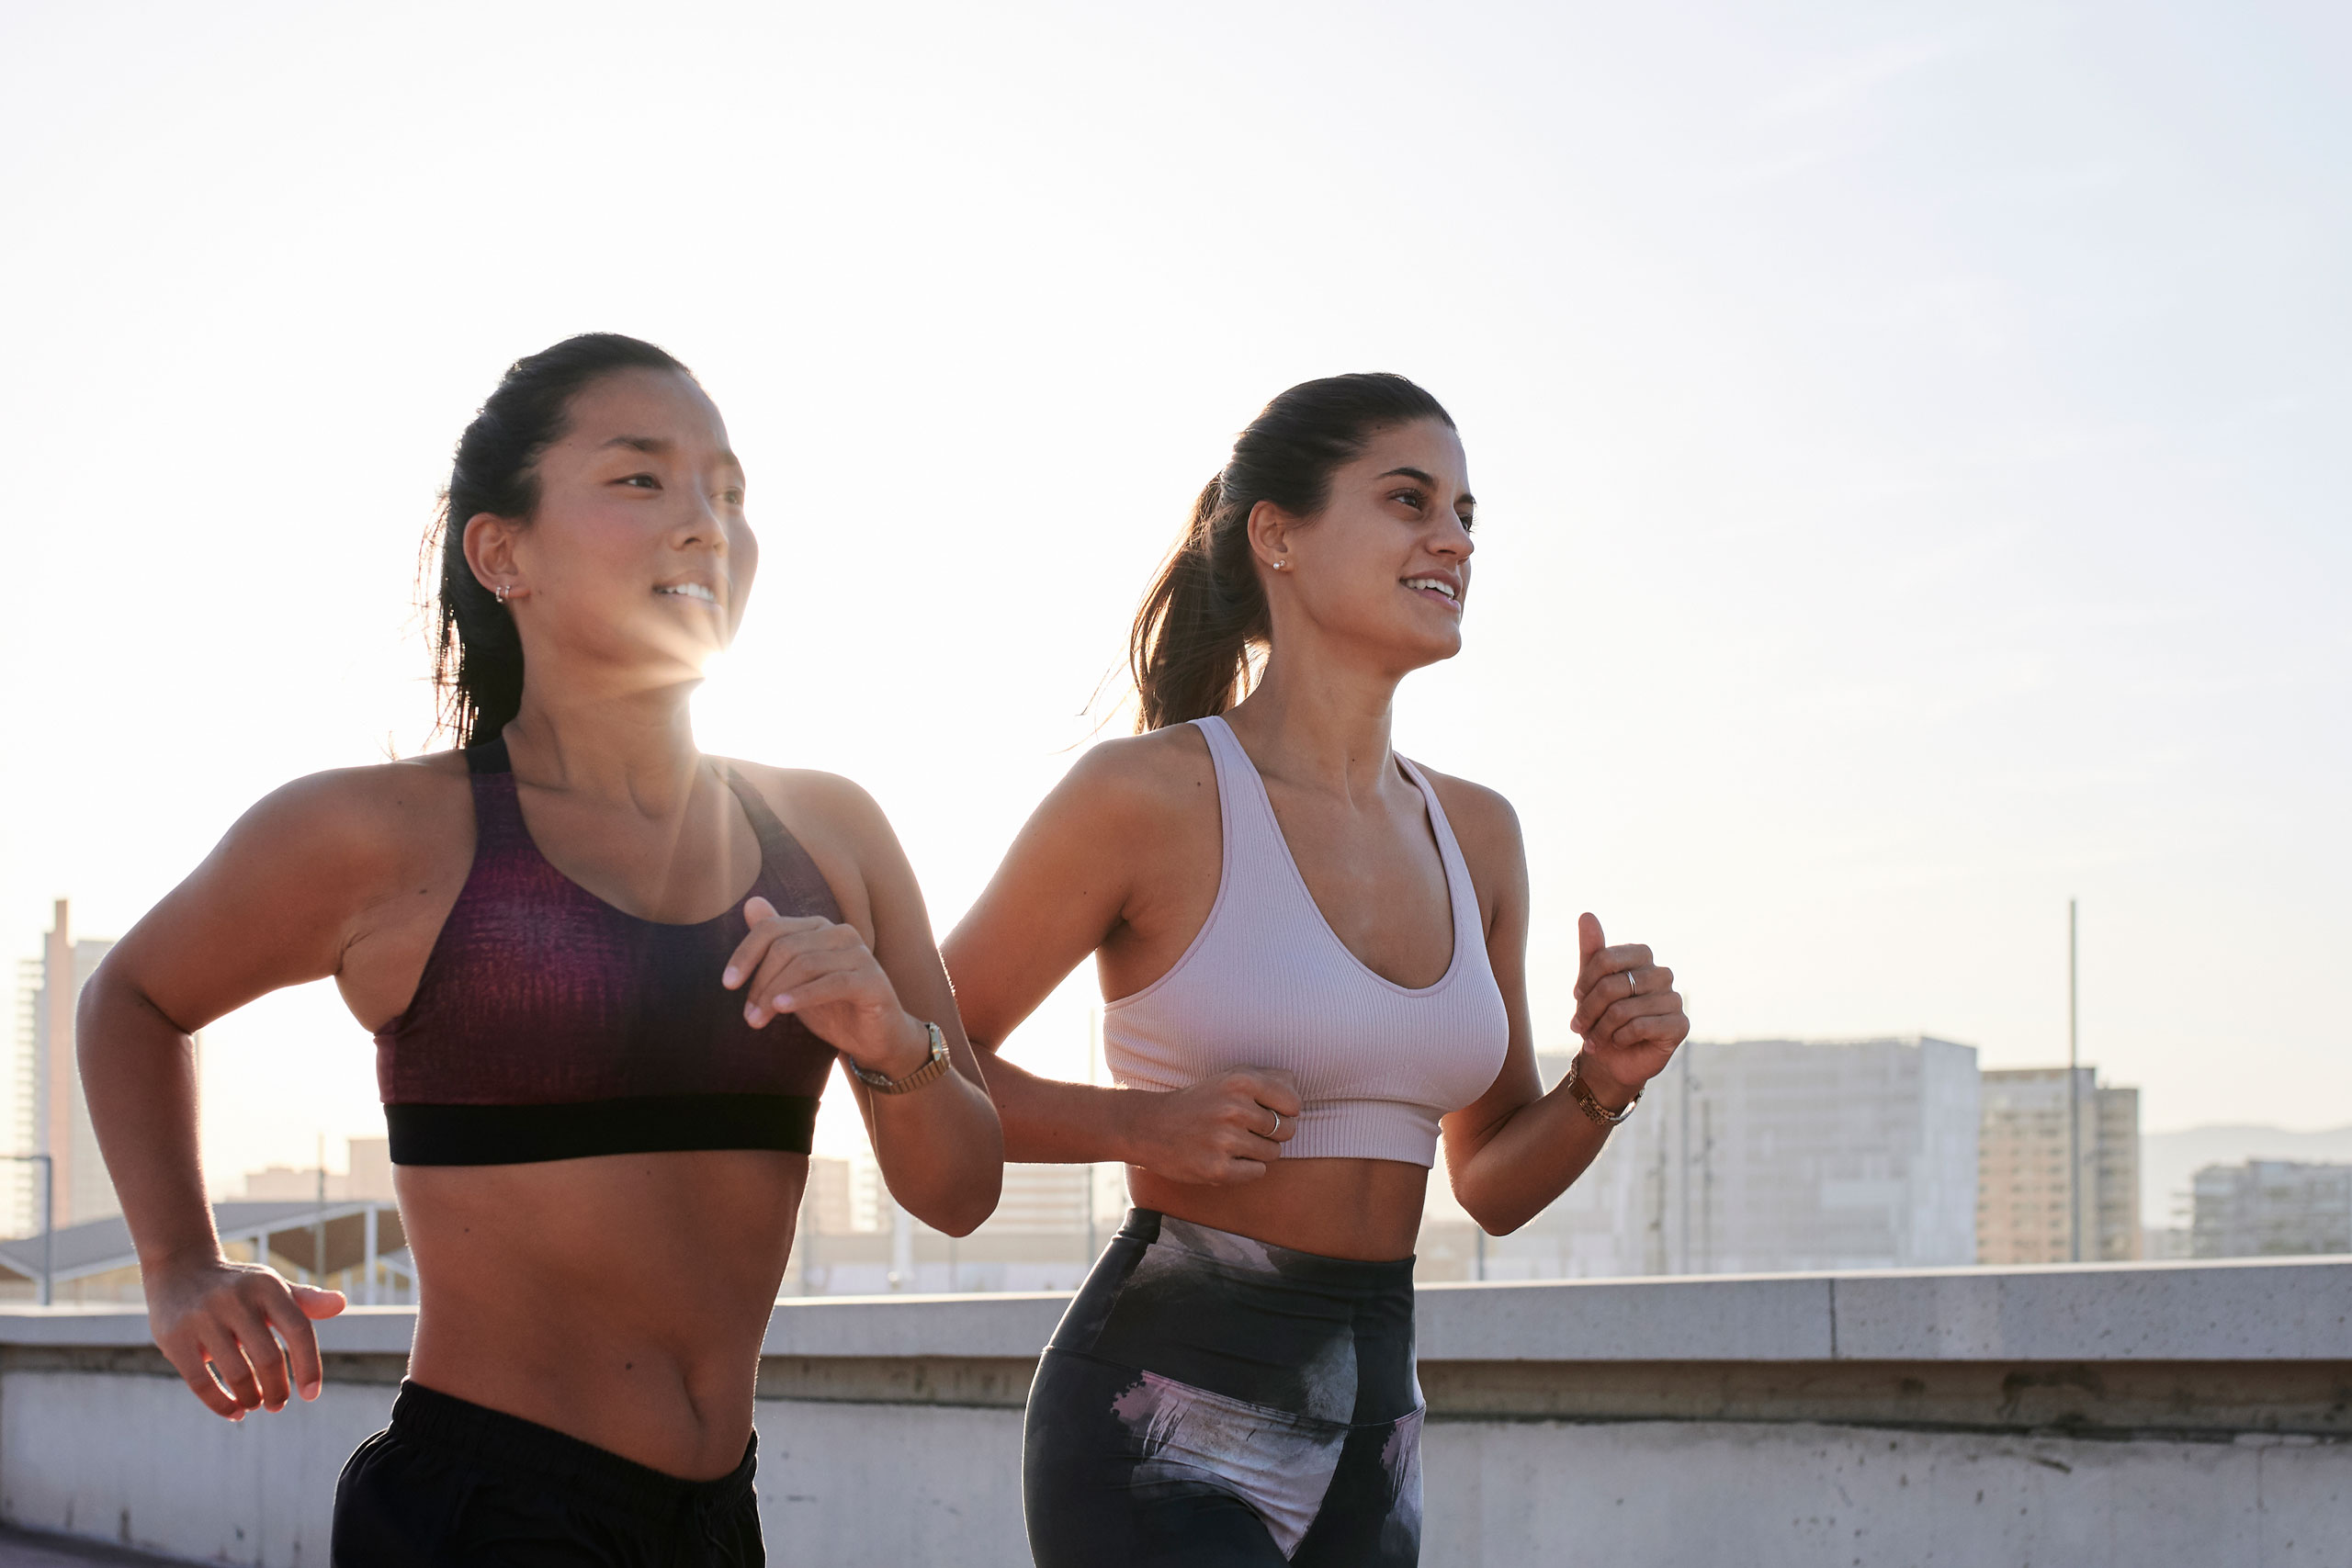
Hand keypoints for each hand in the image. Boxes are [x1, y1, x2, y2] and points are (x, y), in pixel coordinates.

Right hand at [146, 1256, 344, 1419]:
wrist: (179, 1266)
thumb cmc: (237, 1285)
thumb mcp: (270, 1285)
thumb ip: (305, 1300)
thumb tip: (340, 1304)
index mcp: (267, 1286)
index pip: (299, 1330)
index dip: (309, 1366)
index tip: (311, 1394)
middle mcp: (236, 1299)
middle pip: (269, 1358)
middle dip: (278, 1389)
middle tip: (278, 1404)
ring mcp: (203, 1318)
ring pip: (237, 1373)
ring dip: (251, 1398)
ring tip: (255, 1404)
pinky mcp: (175, 1338)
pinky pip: (201, 1382)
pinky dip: (221, 1404)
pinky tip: (234, 1412)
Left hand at [723, 896, 929, 1076]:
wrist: (875, 1038)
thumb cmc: (832, 1007)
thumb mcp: (795, 978)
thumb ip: (775, 943)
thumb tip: (751, 903)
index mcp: (820, 927)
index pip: (772, 929)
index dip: (745, 954)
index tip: (727, 984)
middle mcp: (841, 933)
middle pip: (786, 948)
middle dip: (760, 983)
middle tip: (748, 1016)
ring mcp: (860, 954)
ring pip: (805, 964)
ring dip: (775, 994)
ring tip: (757, 1020)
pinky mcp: (872, 980)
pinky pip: (831, 982)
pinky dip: (802, 995)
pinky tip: (781, 1009)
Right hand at [1126, 1068, 1300, 1185]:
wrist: (1150, 1126)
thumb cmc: (1198, 1102)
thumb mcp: (1228, 1078)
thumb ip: (1267, 1078)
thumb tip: (1296, 1087)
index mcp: (1241, 1081)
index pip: (1294, 1104)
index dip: (1285, 1111)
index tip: (1267, 1112)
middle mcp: (1234, 1108)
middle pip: (1287, 1131)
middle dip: (1273, 1133)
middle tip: (1247, 1130)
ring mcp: (1225, 1140)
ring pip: (1273, 1153)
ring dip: (1258, 1152)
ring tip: (1232, 1142)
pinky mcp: (1217, 1169)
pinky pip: (1257, 1173)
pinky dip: (1245, 1169)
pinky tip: (1225, 1158)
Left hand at [1568, 912, 1688, 1105]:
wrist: (1612, 1058)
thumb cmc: (1601, 1016)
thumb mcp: (1590, 983)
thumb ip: (1592, 950)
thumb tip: (1586, 914)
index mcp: (1642, 957)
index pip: (1605, 958)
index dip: (1585, 981)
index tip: (1576, 997)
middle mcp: (1662, 974)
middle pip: (1612, 986)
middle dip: (1589, 1010)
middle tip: (1578, 1026)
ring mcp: (1674, 999)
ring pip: (1623, 1010)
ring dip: (1601, 1029)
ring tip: (1594, 1039)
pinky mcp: (1680, 1025)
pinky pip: (1639, 1027)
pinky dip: (1619, 1038)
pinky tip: (1618, 1042)